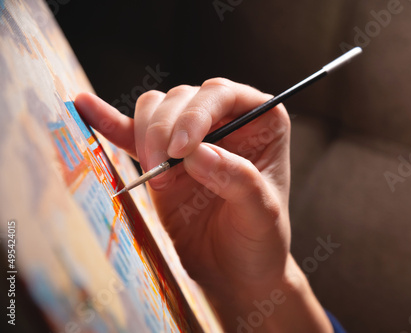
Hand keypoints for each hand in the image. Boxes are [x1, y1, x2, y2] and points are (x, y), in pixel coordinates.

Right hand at [75, 78, 331, 331]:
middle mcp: (226, 121)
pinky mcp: (163, 159)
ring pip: (157, 109)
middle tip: (162, 171)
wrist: (236, 272)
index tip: (181, 151)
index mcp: (261, 122)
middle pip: (183, 98)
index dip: (196, 114)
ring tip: (155, 174)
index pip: (222, 94)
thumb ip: (236, 178)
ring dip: (145, 134)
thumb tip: (196, 151)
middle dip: (165, 130)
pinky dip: (110, 122)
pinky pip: (132, 134)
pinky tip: (85, 106)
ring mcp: (192, 137)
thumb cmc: (260, 240)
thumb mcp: (261, 212)